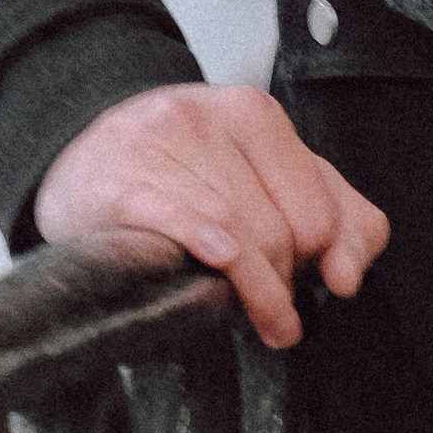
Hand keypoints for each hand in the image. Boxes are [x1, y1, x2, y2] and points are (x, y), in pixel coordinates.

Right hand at [34, 81, 387, 349]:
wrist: (83, 155)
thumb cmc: (184, 175)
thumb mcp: (266, 178)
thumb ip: (333, 216)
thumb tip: (350, 276)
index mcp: (254, 114)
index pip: (320, 210)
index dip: (321, 260)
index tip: (307, 286)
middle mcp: (209, 119)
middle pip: (279, 230)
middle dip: (282, 283)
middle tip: (269, 312)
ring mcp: (161, 149)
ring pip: (236, 237)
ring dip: (249, 294)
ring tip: (247, 317)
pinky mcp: (118, 187)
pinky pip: (180, 223)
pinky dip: (208, 253)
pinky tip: (214, 277)